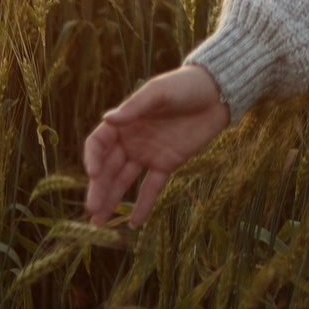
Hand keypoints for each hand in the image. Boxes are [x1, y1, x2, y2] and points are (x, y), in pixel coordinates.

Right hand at [82, 64, 230, 225]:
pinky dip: (143, 204)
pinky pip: (151, 187)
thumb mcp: (160, 92)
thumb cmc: (185, 85)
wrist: (217, 93)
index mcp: (125, 121)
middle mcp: (132, 140)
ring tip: (99, 221)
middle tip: (91, 209)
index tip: (94, 174)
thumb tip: (108, 118)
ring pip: (125, 180)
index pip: (99, 143)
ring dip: (112, 199)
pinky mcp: (167, 164)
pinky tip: (134, 223)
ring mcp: (148, 153)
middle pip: (108, 167)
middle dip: (99, 188)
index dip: (93, 158)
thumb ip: (135, 107)